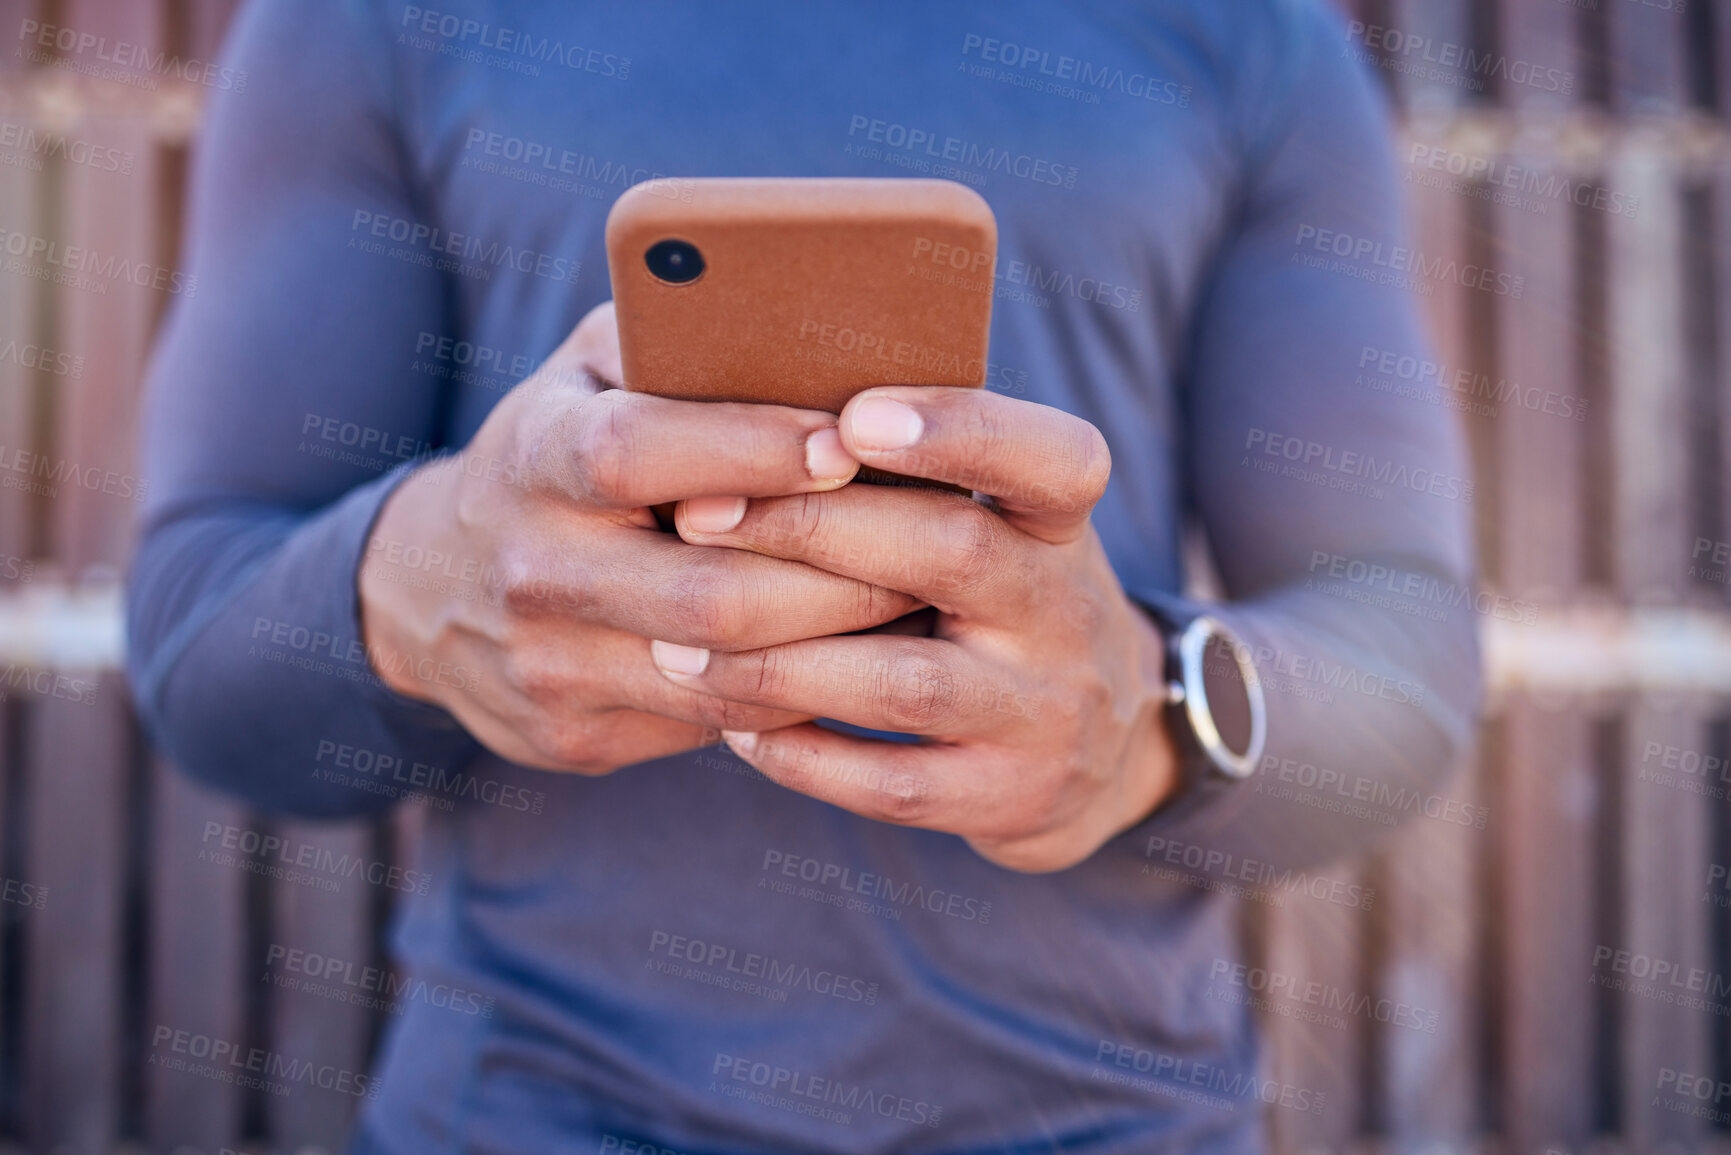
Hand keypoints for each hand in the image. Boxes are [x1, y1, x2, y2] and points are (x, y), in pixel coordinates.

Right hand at [358, 303, 920, 772]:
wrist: (433, 589)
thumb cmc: (561, 448)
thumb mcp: (591, 373)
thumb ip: (678, 339)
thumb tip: (820, 324)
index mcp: (533, 456)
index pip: (638, 453)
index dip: (748, 449)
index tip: (847, 443)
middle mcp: (532, 568)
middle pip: (708, 593)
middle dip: (840, 574)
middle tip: (933, 547)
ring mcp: (548, 665)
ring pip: (724, 675)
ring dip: (838, 646)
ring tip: (919, 606)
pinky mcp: (572, 734)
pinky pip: (714, 728)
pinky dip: (798, 695)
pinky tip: (856, 660)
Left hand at [649, 386, 1178, 871]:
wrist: (1103, 748)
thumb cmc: (999, 601)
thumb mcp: (1001, 524)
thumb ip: (917, 476)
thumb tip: (760, 411)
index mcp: (1061, 523)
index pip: (1054, 458)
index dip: (960, 432)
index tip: (851, 417)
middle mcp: (1067, 611)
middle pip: (954, 552)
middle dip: (813, 531)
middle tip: (693, 516)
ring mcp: (1045, 713)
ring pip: (906, 684)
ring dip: (778, 662)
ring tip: (679, 644)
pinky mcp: (1009, 798)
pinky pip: (893, 786)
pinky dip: (802, 756)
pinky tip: (732, 727)